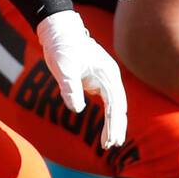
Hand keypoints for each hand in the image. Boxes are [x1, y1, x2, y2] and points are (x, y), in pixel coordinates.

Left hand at [37, 9, 127, 148]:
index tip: (110, 140)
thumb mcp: (63, 69)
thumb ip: (70, 88)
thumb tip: (77, 109)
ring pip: (115, 105)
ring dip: (113, 123)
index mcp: (107, 74)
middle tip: (112, 146)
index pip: (115, 105)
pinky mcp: (97, 80)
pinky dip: (107, 116)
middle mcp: (110, 77)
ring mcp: (105, 79)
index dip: (113, 124)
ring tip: (110, 143)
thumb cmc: (62, 48)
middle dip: (117, 127)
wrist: (59, 32)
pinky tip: (106, 129)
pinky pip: (107, 102)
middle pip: (119, 106)